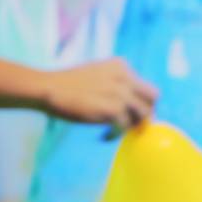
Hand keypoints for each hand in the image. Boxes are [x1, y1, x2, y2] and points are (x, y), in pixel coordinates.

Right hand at [40, 58, 158, 130]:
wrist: (48, 88)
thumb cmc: (69, 84)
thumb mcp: (98, 73)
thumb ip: (117, 82)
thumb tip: (133, 102)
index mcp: (121, 65)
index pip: (144, 85)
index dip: (140, 101)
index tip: (130, 112)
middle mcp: (125, 77)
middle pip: (153, 97)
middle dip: (146, 111)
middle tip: (133, 123)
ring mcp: (120, 93)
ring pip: (143, 114)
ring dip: (132, 125)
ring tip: (116, 129)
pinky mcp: (112, 109)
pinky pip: (125, 126)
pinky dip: (116, 134)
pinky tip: (105, 136)